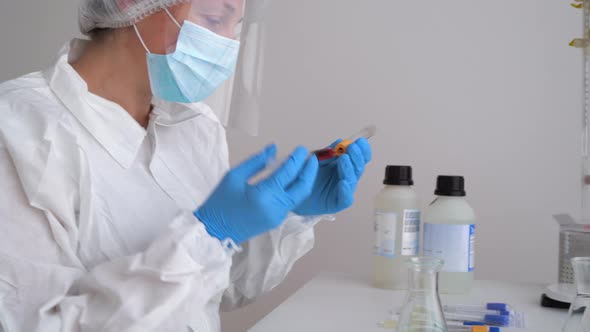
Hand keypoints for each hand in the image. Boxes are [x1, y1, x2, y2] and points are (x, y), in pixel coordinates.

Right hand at [195, 144, 318, 244]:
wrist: (213, 231)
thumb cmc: (219, 202)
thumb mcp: (234, 176)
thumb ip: (257, 161)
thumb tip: (274, 148)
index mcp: (263, 195)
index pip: (287, 173)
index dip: (296, 159)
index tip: (301, 148)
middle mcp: (275, 207)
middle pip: (302, 187)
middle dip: (309, 171)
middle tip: (311, 157)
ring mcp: (278, 216)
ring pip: (299, 196)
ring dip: (304, 180)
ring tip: (304, 166)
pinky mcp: (277, 220)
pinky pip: (291, 202)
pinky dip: (295, 189)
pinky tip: (292, 179)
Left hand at [293, 138, 371, 215]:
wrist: (292, 194)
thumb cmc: (304, 177)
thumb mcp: (314, 160)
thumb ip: (327, 152)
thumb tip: (339, 141)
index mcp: (343, 166)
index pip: (359, 158)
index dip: (362, 150)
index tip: (360, 142)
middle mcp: (345, 177)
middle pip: (358, 168)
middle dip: (357, 157)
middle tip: (352, 148)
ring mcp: (342, 190)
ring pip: (352, 180)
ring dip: (350, 168)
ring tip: (344, 159)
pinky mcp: (337, 203)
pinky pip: (346, 198)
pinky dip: (345, 190)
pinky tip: (343, 182)